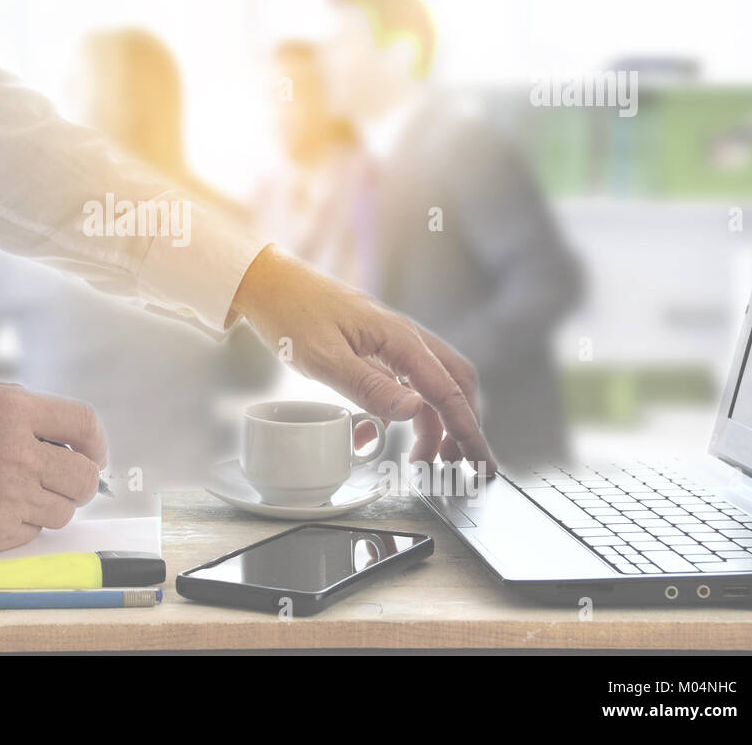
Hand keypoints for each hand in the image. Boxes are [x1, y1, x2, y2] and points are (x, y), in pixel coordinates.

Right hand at [0, 381, 106, 555]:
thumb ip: (11, 406)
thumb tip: (56, 429)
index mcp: (12, 409)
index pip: (84, 425)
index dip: (95, 443)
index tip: (90, 453)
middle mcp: (17, 452)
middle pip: (84, 476)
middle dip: (80, 481)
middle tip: (62, 482)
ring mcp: (5, 496)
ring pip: (62, 510)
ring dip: (48, 505)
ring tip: (18, 495)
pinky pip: (29, 533)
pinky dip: (19, 525)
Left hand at [231, 246, 491, 470]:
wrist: (269, 284)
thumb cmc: (292, 314)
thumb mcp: (324, 359)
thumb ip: (369, 387)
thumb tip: (415, 411)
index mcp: (399, 340)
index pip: (448, 392)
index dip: (468, 431)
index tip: (482, 462)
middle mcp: (405, 339)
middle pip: (454, 386)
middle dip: (464, 428)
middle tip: (464, 467)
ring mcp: (392, 342)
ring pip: (432, 386)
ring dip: (434, 425)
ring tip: (424, 461)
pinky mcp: (377, 348)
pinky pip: (404, 382)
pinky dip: (402, 412)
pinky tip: (380, 433)